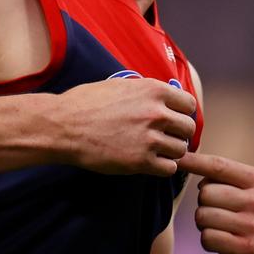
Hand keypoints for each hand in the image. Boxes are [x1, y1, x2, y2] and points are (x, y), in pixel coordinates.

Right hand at [54, 77, 196, 175]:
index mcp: (153, 90)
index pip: (189, 104)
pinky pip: (169, 168)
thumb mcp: (120, 85)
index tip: (174, 119)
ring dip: (170, 151)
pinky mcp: (141, 161)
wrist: (64, 126)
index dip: (182, 113)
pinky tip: (149, 162)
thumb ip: (146, 92)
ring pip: (180, 150)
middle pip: (188, 128)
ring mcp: (150, 138)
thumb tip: (164, 99)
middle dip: (178, 133)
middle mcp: (156, 113)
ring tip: (154, 150)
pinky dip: (162, 167)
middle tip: (165, 137)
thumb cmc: (86, 103)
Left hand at [176, 152, 253, 253]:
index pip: (219, 165)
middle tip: (217, 214)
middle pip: (206, 192)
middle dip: (203, 204)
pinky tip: (221, 245)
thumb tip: (183, 152)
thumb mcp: (237, 192)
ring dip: (204, 224)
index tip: (175, 157)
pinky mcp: (247, 249)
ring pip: (203, 215)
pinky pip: (207, 237)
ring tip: (220, 229)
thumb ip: (217, 173)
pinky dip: (207, 241)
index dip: (193, 161)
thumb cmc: (236, 219)